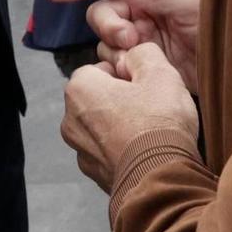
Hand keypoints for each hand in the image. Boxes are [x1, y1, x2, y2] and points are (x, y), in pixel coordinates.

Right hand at [45, 0, 202, 92]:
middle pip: (102, 10)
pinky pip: (114, 62)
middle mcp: (140, 5)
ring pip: (105, 39)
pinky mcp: (141, 61)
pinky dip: (120, 68)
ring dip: (117, 49)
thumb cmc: (221, 22)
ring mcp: (140, 34)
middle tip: (129, 39)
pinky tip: (138, 72)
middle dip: (109, 24)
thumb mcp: (189, 3)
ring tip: (142, 58)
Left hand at [60, 42, 199, 192]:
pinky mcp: (94, 175)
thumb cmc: (158, 122)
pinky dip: (122, 150)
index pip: (99, 69)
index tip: (145, 85)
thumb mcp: (160, 73)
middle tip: (151, 107)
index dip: (125, 74)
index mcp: (79, 89)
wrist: (160, 179)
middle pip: (98, 99)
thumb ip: (144, 53)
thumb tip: (135, 54)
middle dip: (121, 100)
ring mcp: (80, 151)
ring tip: (151, 132)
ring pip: (102, 127)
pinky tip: (145, 152)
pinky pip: (108, 153)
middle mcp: (70, 120)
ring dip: (121, 126)